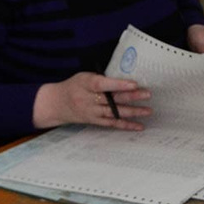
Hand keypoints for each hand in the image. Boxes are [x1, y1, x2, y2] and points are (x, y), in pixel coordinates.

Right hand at [32, 72, 150, 130]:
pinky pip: (111, 124)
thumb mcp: (83, 77)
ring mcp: (91, 112)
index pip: (103, 84)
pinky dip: (126, 125)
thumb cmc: (74, 86)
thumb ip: (101, 79)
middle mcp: (87, 99)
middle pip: (111, 99)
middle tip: (147, 94)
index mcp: (85, 84)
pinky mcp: (93, 121)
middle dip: (131, 97)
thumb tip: (125, 81)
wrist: (55, 104)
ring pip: (114, 113)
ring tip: (148, 110)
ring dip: (132, 112)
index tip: (134, 84)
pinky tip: (139, 125)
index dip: (118, 85)